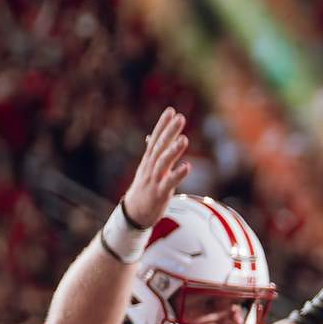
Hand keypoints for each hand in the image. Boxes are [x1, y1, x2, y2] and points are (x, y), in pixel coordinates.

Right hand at [120, 109, 191, 227]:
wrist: (134, 213)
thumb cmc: (144, 188)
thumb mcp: (146, 168)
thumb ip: (152, 152)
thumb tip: (151, 136)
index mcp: (149, 160)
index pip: (156, 138)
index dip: (162, 125)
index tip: (171, 111)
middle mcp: (150, 167)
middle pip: (160, 146)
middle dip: (170, 131)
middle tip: (180, 117)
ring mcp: (154, 179)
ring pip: (164, 162)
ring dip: (174, 150)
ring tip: (184, 139)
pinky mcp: (159, 193)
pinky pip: (169, 183)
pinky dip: (178, 174)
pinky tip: (188, 166)